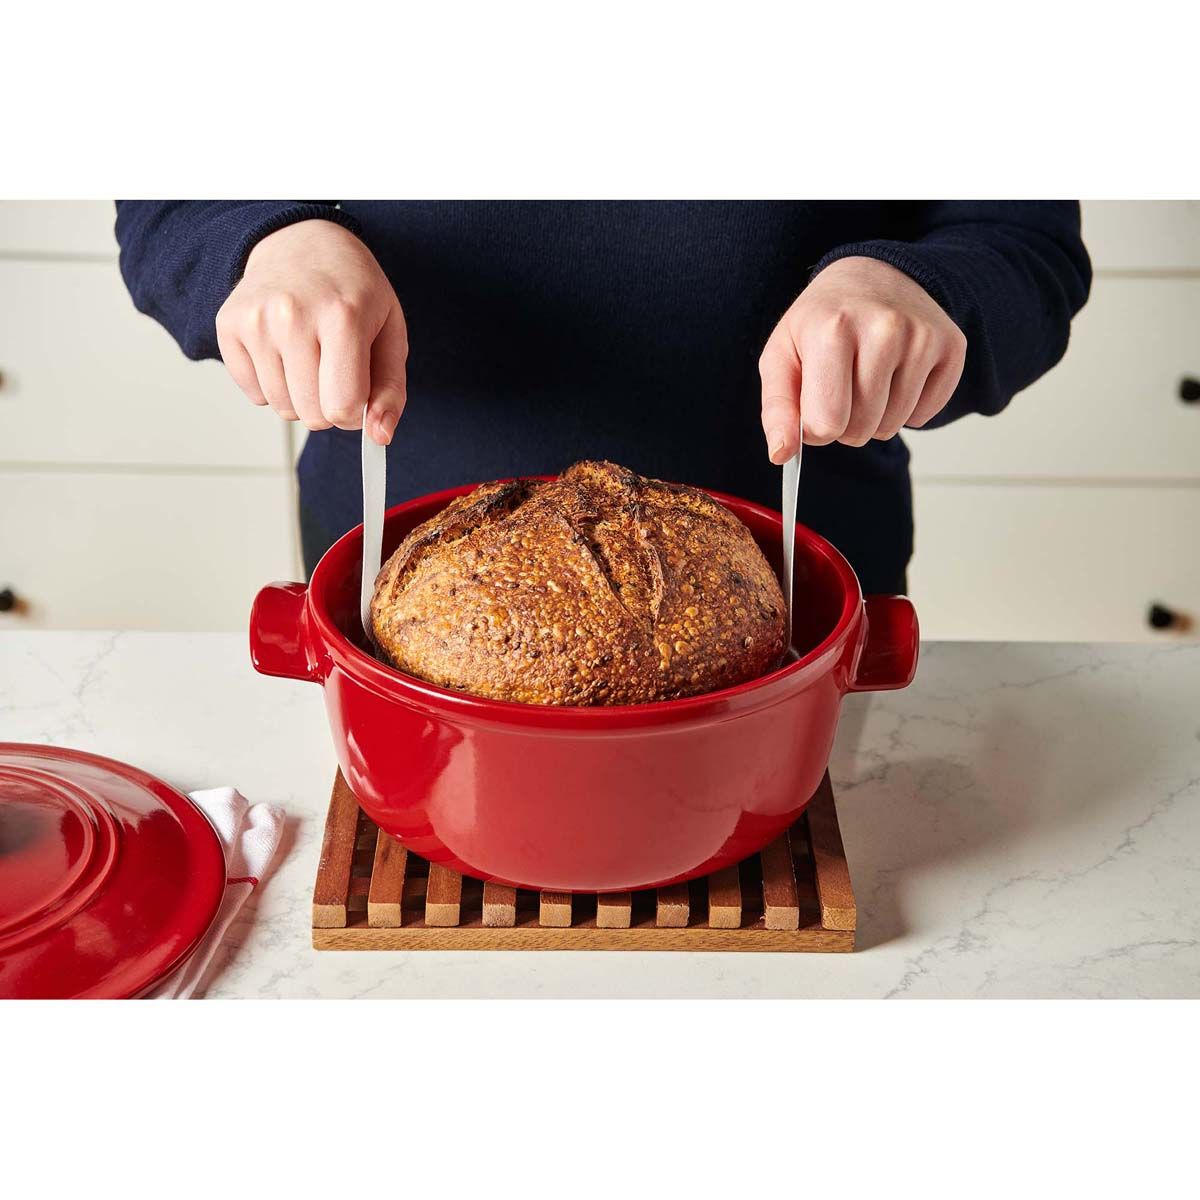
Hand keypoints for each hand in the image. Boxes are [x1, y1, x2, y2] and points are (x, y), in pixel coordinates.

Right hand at [215, 219, 406, 445]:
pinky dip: (273, 386)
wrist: (301, 242)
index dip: (355, 413)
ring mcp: (256, 320)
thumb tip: (379, 436)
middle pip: (312, 414)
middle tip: (334, 370)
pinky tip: (285, 352)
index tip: (358, 393)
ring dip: (301, 396)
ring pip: (282, 408)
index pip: (342, 406)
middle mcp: (293, 315)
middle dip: (329, 406)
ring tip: (310, 357)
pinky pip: (255, 394)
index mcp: (343, 315)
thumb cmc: (352, 289)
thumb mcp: (390, 331)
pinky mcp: (228, 326)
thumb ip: (391, 389)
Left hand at [758, 256, 966, 461]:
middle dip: (845, 424)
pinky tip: (895, 377)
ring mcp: (922, 336)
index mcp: (833, 330)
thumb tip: (781, 453)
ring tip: (867, 380)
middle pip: (861, 429)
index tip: (814, 402)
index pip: (827, 423)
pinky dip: (907, 410)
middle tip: (841, 388)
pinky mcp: (951, 346)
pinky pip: (924, 416)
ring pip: (893, 426)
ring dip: (875, 418)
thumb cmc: (822, 322)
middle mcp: (884, 329)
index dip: (815, 427)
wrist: (871, 277)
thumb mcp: (781, 357)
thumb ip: (777, 409)